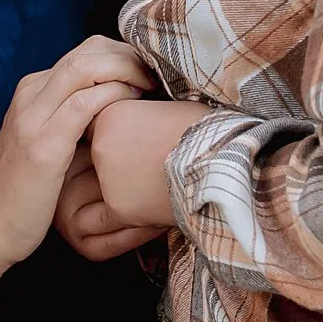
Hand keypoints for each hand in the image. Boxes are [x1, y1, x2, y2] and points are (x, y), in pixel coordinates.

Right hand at [0, 37, 156, 270]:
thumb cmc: (26, 192)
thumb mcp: (47, 143)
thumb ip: (73, 119)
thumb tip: (120, 105)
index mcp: (31, 91)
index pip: (84, 51)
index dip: (123, 55)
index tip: (151, 74)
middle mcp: (29, 95)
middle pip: (88, 51)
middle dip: (130, 57)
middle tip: (158, 77)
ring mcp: (33, 118)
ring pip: (86, 67)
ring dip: (127, 70)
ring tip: (151, 88)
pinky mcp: (43, 145)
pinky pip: (86, 103)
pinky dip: (115, 95)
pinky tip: (134, 106)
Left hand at [88, 98, 216, 230]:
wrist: (222, 159)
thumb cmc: (204, 131)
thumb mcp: (163, 108)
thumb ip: (137, 118)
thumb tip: (133, 128)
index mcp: (110, 115)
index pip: (103, 130)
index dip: (123, 138)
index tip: (144, 142)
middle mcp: (100, 146)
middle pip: (103, 159)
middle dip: (124, 163)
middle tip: (155, 163)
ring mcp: (107, 179)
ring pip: (112, 186)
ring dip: (131, 187)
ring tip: (163, 180)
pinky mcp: (118, 208)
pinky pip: (121, 213)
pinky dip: (140, 210)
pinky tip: (163, 199)